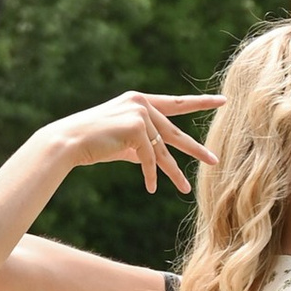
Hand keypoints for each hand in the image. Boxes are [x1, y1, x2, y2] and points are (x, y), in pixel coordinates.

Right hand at [44, 92, 216, 197]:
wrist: (68, 142)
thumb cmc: (92, 143)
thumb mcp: (121, 143)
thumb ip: (140, 145)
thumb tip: (154, 160)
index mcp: (139, 101)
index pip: (175, 103)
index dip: (200, 103)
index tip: (222, 101)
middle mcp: (141, 102)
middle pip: (174, 132)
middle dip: (194, 150)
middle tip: (215, 160)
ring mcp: (139, 113)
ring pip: (162, 150)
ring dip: (172, 172)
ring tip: (185, 189)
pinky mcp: (136, 127)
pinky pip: (148, 157)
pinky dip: (150, 174)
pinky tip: (152, 188)